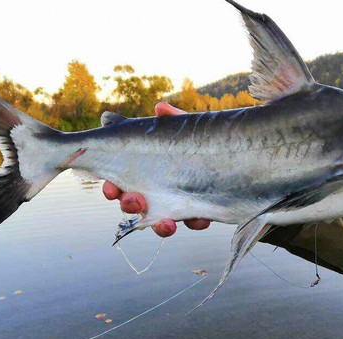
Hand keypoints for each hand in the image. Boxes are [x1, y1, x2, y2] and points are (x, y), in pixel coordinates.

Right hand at [102, 102, 210, 236]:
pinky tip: (199, 219)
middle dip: (131, 206)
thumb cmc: (196, 139)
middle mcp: (156, 190)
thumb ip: (172, 120)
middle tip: (136, 201)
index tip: (111, 189)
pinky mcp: (198, 211)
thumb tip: (160, 108)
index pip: (120, 183)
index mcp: (144, 171)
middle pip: (135, 205)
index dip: (112, 189)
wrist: (231, 152)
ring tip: (166, 224)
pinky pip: (193, 222)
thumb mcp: (184, 129)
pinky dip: (195, 222)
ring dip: (160, 226)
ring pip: (160, 221)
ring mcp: (176, 203)